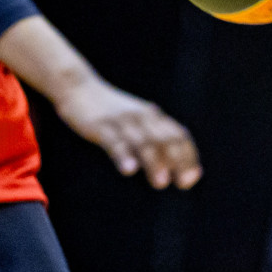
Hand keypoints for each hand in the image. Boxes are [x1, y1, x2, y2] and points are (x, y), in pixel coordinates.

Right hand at [53, 76, 202, 189]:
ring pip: (143, 142)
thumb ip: (152, 139)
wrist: (79, 87)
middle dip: (177, 161)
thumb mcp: (135, 121)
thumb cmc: (110, 112)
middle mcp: (142, 117)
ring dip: (154, 162)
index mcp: (153, 117)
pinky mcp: (101, 125)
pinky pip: (115, 141)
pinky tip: (130, 169)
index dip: (188, 156)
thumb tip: (169, 167)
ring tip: (161, 182)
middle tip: (184, 184)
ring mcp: (122, 121)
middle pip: (165, 138)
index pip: (178, 135)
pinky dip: (124, 155)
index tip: (192, 178)